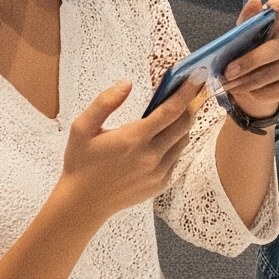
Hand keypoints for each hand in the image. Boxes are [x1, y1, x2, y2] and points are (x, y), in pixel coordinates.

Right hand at [57, 77, 202, 226]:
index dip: (187, 91)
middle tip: (188, 91)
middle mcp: (151, 156)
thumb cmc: (80, 163)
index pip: (171, 110)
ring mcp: (158, 172)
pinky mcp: (160, 184)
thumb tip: (127, 83)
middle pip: (184, 124)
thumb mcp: (82, 128)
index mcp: (134, 139)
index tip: (198, 75)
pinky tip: (161, 140)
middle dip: (189, 104)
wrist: (82, 204)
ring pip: (183, 141)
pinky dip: (174, 145)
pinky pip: (176, 158)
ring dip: (182, 125)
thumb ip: (105, 102)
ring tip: (172, 114)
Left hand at [221, 0, 278, 118]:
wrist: (253, 88)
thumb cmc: (246, 56)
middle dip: (248, 62)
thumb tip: (255, 0)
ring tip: (230, 85)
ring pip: (271, 73)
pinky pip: (274, 90)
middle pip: (273, 49)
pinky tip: (250, 91)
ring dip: (246, 81)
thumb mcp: (241, 39)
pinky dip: (257, 92)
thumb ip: (246, 21)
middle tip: (227, 73)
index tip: (273, 5)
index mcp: (278, 23)